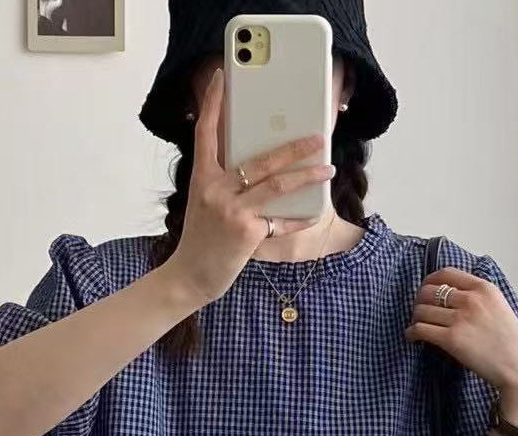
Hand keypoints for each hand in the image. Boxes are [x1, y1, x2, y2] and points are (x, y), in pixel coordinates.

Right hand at [166, 67, 334, 306]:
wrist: (189, 276)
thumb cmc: (201, 240)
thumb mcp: (205, 203)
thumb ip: (225, 182)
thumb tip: (261, 167)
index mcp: (201, 178)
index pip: (206, 132)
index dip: (213, 103)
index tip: (222, 77)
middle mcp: (215, 189)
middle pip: (261, 159)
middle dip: (294, 146)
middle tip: (318, 136)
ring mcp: (232, 211)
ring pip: (277, 185)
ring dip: (308, 175)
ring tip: (328, 168)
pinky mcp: (246, 232)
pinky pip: (280, 221)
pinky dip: (299, 217)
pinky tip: (315, 212)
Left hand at [403, 266, 517, 404]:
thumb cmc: (511, 342)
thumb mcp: (500, 307)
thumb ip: (479, 298)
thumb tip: (452, 297)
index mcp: (484, 288)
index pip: (446, 273)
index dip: (429, 281)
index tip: (425, 290)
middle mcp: (471, 299)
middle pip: (429, 291)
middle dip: (419, 301)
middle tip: (418, 312)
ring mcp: (461, 318)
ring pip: (421, 310)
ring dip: (414, 318)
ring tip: (416, 326)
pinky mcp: (452, 338)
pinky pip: (420, 329)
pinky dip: (411, 333)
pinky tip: (412, 337)